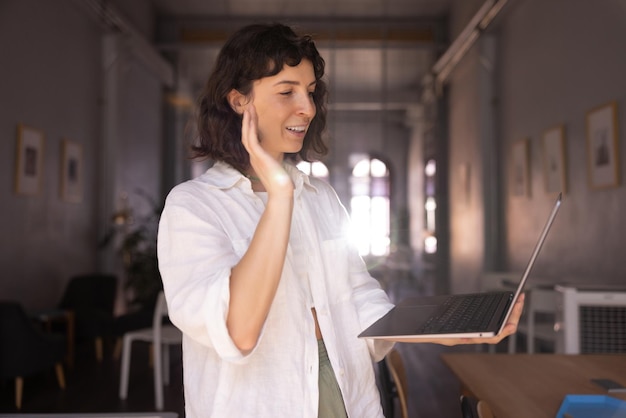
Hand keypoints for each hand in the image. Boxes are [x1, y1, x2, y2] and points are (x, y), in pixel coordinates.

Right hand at [241, 106, 293, 195]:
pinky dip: (250, 127)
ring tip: (249, 108)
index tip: (253, 117)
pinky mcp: (258, 156)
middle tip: (248, 108)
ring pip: (247, 135)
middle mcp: (254, 157)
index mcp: (257, 160)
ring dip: (247, 121)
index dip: (251, 128)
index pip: (251, 141)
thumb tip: (281, 164)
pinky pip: (251, 138)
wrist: (281, 192)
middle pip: (246, 136)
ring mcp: (255, 157)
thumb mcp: (278, 171)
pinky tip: (251, 118)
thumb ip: (276, 165)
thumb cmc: (282, 185)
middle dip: (248, 121)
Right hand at [386, 293, 525, 345]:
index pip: (491, 338)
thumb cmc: (420, 331)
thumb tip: (466, 336)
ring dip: (507, 313)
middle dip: (512, 316)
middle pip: (499, 329)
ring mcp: (469, 330)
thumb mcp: (432, 329)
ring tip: (516, 300)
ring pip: (495, 324)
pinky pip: (486, 320)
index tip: (513, 322)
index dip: (504, 330)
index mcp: (463, 339)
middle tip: (521, 299)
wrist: (410, 332)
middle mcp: (469, 336)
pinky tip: (500, 304)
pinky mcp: (467, 324)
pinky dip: (496, 312)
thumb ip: (448, 333)